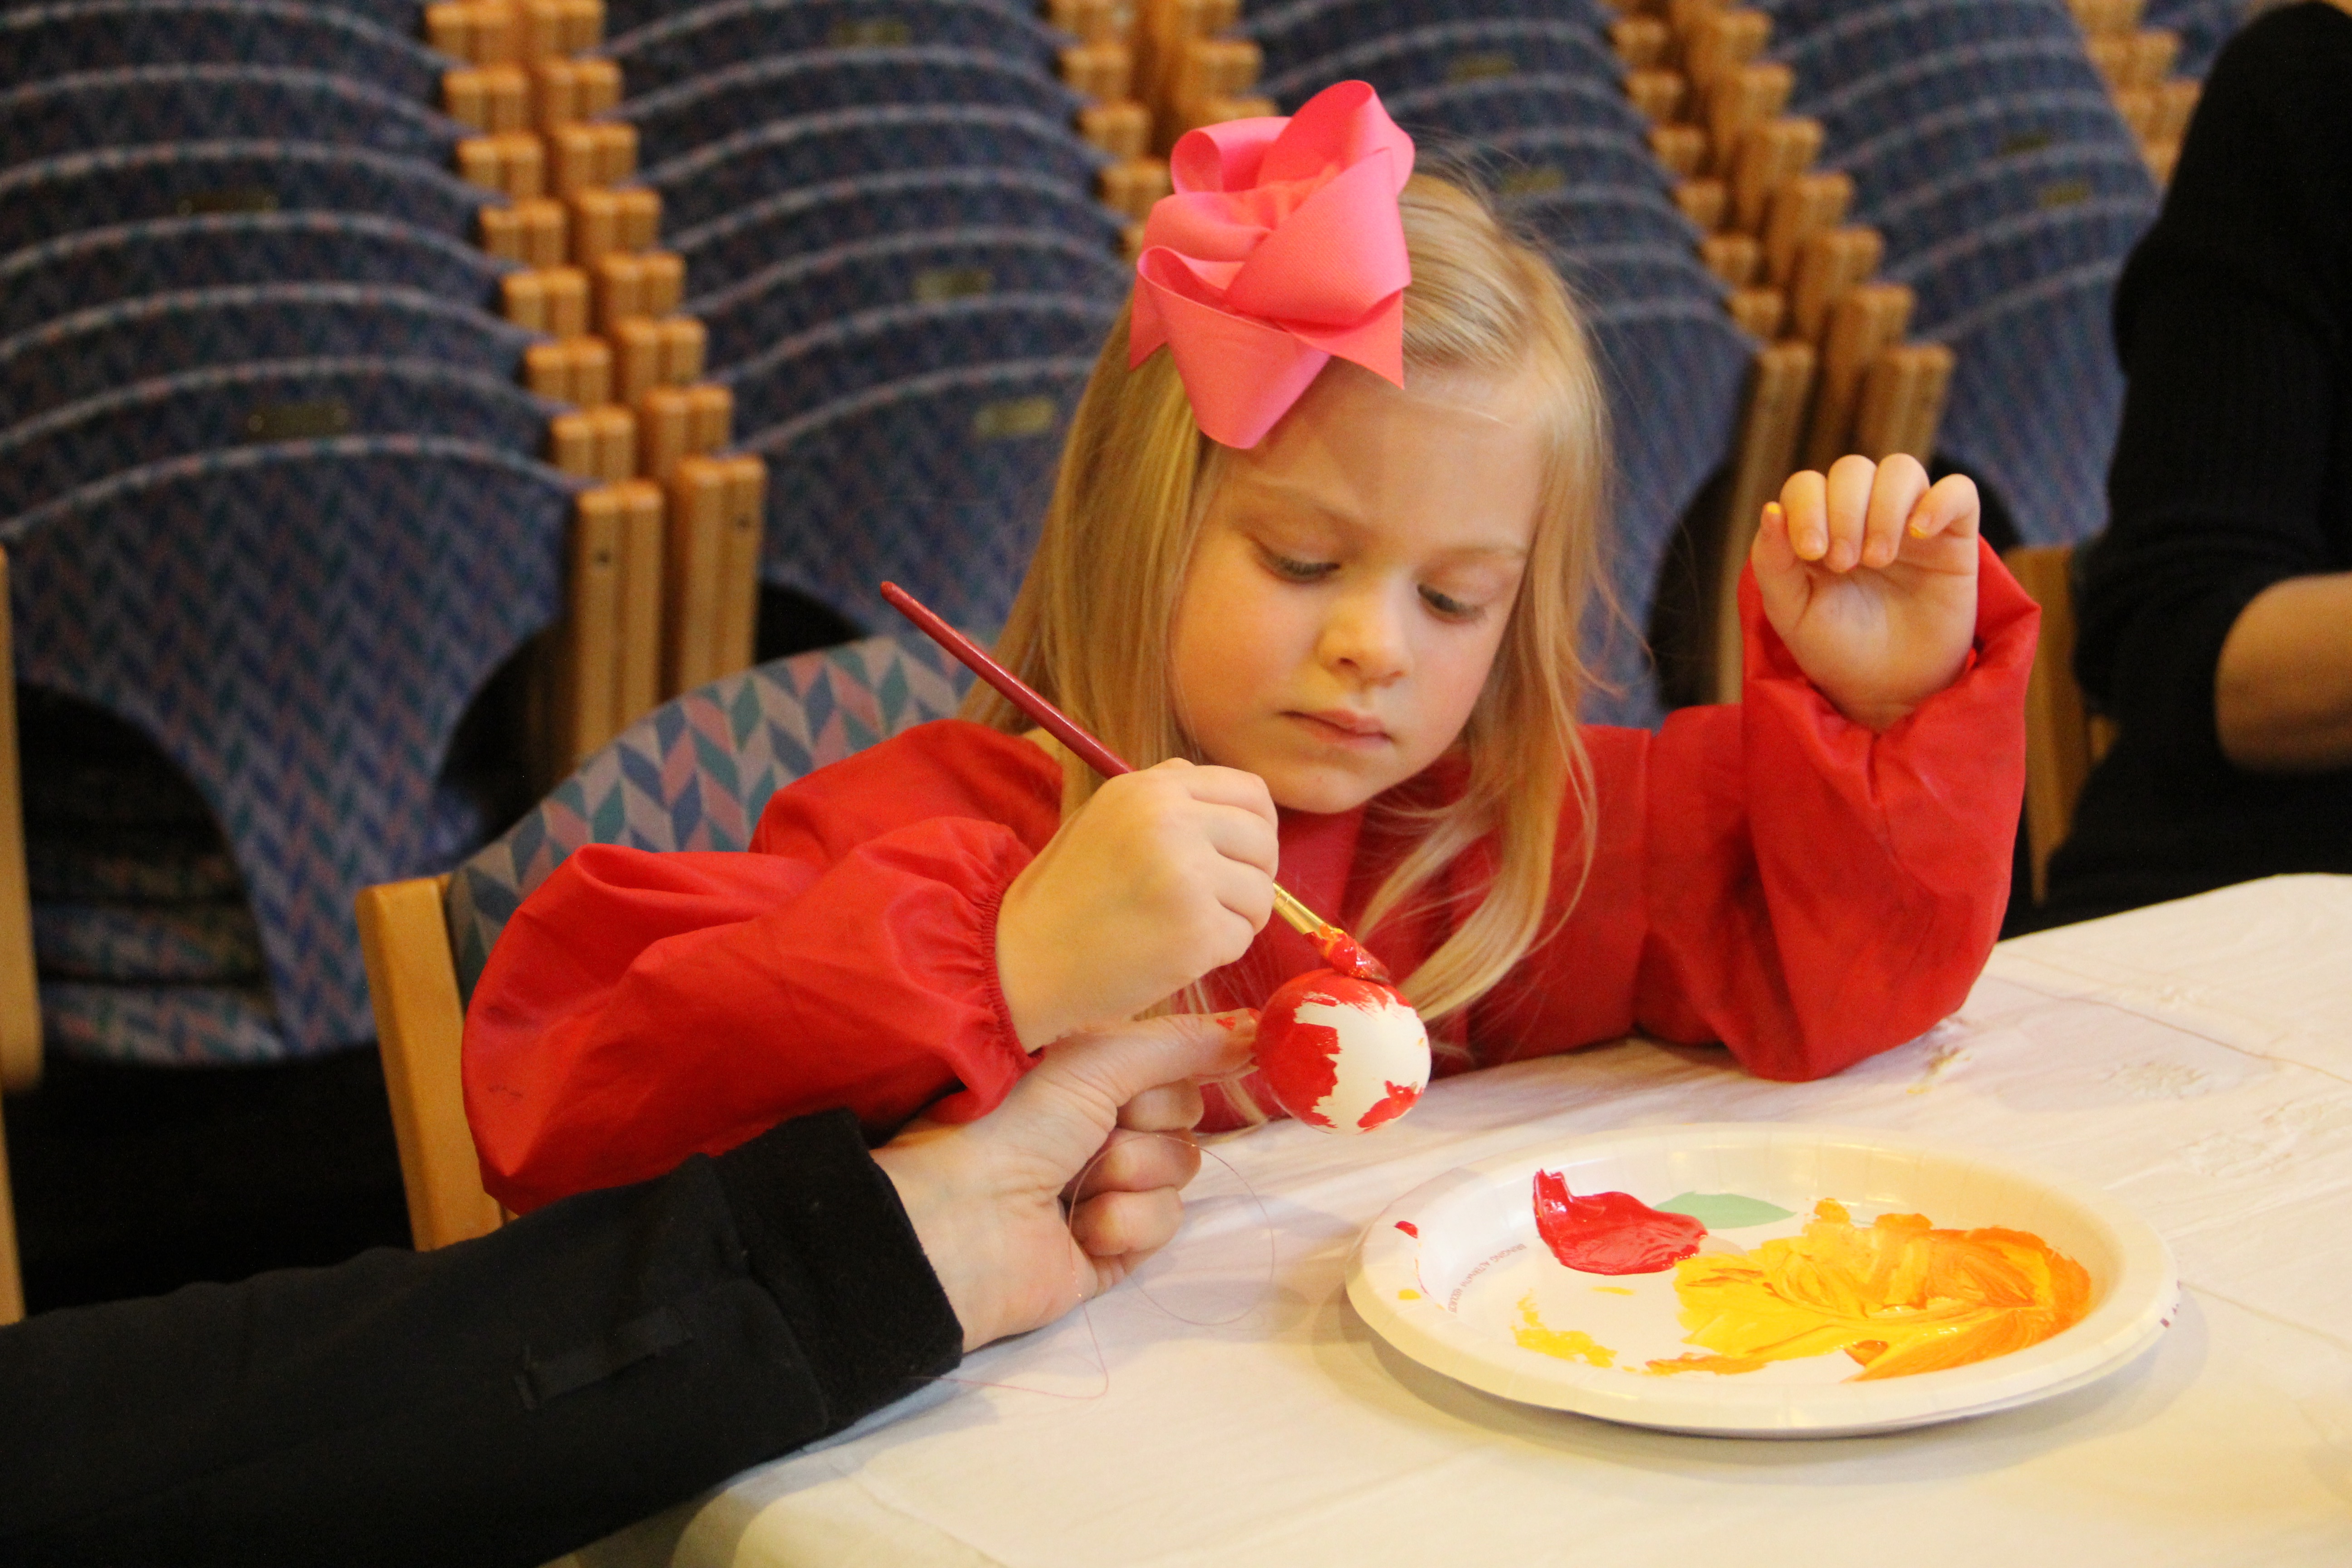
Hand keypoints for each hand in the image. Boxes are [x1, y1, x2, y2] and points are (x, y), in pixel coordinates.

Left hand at [871, 1012, 1255, 1350]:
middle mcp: (1097, 1123)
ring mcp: (1106, 1187)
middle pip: (1187, 1116)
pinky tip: (1077, 1228)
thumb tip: (1257, 1026)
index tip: (1189, 1066)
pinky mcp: (1112, 1247)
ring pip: (1180, 1172)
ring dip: (1131, 1176)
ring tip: (1074, 1185)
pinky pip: (1163, 1226)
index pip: (1175, 1061)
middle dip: (1148, 1123)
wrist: (955, 1225)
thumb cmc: (1010, 1123)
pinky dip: (1123, 1224)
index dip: (1181, 1066)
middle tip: (1096, 1131)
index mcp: (1086, 1071)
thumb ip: (1179, 1043)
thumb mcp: (1095, 1059)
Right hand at [995, 758, 1278, 1049]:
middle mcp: (1173, 822)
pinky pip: (1243, 937)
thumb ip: (1166, 798)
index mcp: (1151, 789)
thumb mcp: (1104, 817)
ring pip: (1261, 893)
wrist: (1022, 959)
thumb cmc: (1065, 894)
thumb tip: (1230, 799)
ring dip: (1236, 917)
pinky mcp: (1196, 932)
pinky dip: (1219, 951)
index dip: (1256, 828)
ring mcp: (1187, 877)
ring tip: (1185, 927)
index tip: (1237, 855)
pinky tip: (1176, 952)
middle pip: (1264, 841)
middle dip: (1251, 875)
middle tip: (1215, 900)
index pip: (1251, 793)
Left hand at [1750, 454, 1981, 730]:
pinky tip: (1919, 534)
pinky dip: (1939, 500)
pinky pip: (1959, 491)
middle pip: (1853, 469)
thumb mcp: (1792, 612)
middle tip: (1845, 564)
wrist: (1889, 690)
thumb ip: (1773, 562)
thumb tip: (1770, 509)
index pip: (1807, 484)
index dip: (1807, 506)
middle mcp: (1863, 516)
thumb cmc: (1836, 649)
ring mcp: (1910, 523)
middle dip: (1844, 511)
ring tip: (1878, 559)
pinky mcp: (1954, 538)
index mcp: (1819, 527)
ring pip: (1901, 469)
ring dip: (1884, 507)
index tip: (1812, 553)